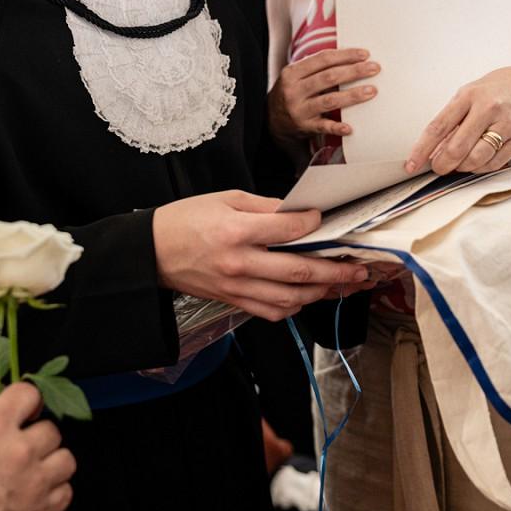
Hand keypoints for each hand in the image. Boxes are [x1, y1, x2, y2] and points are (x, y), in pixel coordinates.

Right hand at [0, 383, 74, 510]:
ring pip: (66, 459)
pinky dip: (55, 493)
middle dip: (38, 438)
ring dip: (52, 464)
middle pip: (51, 429)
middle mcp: (19, 452)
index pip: (29, 394)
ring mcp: (34, 484)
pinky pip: (66, 493)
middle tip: (25, 450)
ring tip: (36, 473)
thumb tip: (2, 428)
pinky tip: (39, 497)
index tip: (28, 409)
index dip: (28, 401)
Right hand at [153, 191, 371, 321]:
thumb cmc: (186, 220)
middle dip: (335, 269)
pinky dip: (296, 305)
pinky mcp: (234, 302)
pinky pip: (273, 311)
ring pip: (291, 297)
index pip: (288, 230)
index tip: (325, 219)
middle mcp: (240, 264)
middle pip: (299, 271)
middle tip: (359, 267)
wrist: (151, 254)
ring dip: (322, 291)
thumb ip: (264, 206)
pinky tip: (309, 294)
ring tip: (343, 283)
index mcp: (236, 231)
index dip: (313, 224)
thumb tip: (299, 212)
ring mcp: (238, 287)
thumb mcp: (225, 199)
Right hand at [268, 48, 379, 141]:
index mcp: (293, 72)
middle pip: (329, 77)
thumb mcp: (295, 76)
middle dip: (354, 71)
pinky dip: (336, 127)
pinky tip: (350, 128)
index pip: (323, 59)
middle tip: (374, 68)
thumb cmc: (291, 93)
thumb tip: (349, 56)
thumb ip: (316, 67)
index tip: (365, 54)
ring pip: (329, 100)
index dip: (345, 55)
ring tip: (371, 91)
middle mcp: (294, 90)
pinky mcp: (303, 127)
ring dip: (353, 95)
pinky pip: (323, 127)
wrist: (270, 120)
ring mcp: (298, 109)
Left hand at [405, 66, 510, 175]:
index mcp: (469, 96)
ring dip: (462, 167)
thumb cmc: (495, 92)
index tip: (411, 164)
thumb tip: (432, 151)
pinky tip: (475, 162)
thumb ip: (450, 121)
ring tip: (458, 163)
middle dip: (443, 164)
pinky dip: (479, 168)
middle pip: (458, 147)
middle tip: (438, 167)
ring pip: (476, 159)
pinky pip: (494, 164)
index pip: (439, 127)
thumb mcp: (467, 96)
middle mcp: (488, 109)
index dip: (422, 149)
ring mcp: (506, 125)